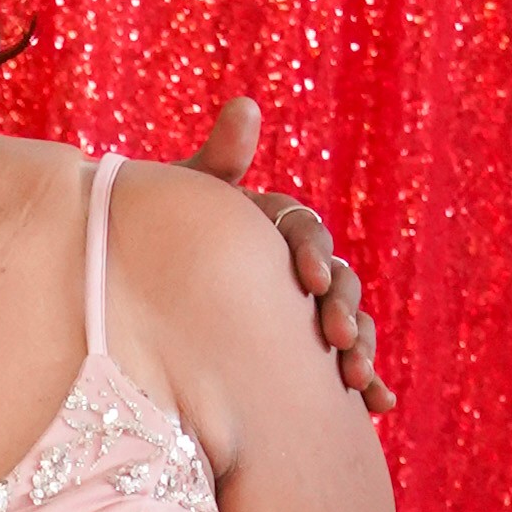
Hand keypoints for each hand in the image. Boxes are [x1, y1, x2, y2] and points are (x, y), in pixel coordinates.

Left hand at [179, 99, 392, 415]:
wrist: (128, 292)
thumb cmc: (152, 240)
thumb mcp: (179, 204)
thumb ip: (215, 164)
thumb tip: (246, 106)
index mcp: (273, 229)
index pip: (307, 235)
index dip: (314, 255)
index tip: (311, 281)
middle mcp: (295, 268)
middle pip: (337, 284)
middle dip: (345, 312)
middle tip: (339, 341)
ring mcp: (301, 313)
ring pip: (345, 327)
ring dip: (360, 350)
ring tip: (359, 382)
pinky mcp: (304, 356)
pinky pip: (338, 370)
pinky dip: (366, 384)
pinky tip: (382, 404)